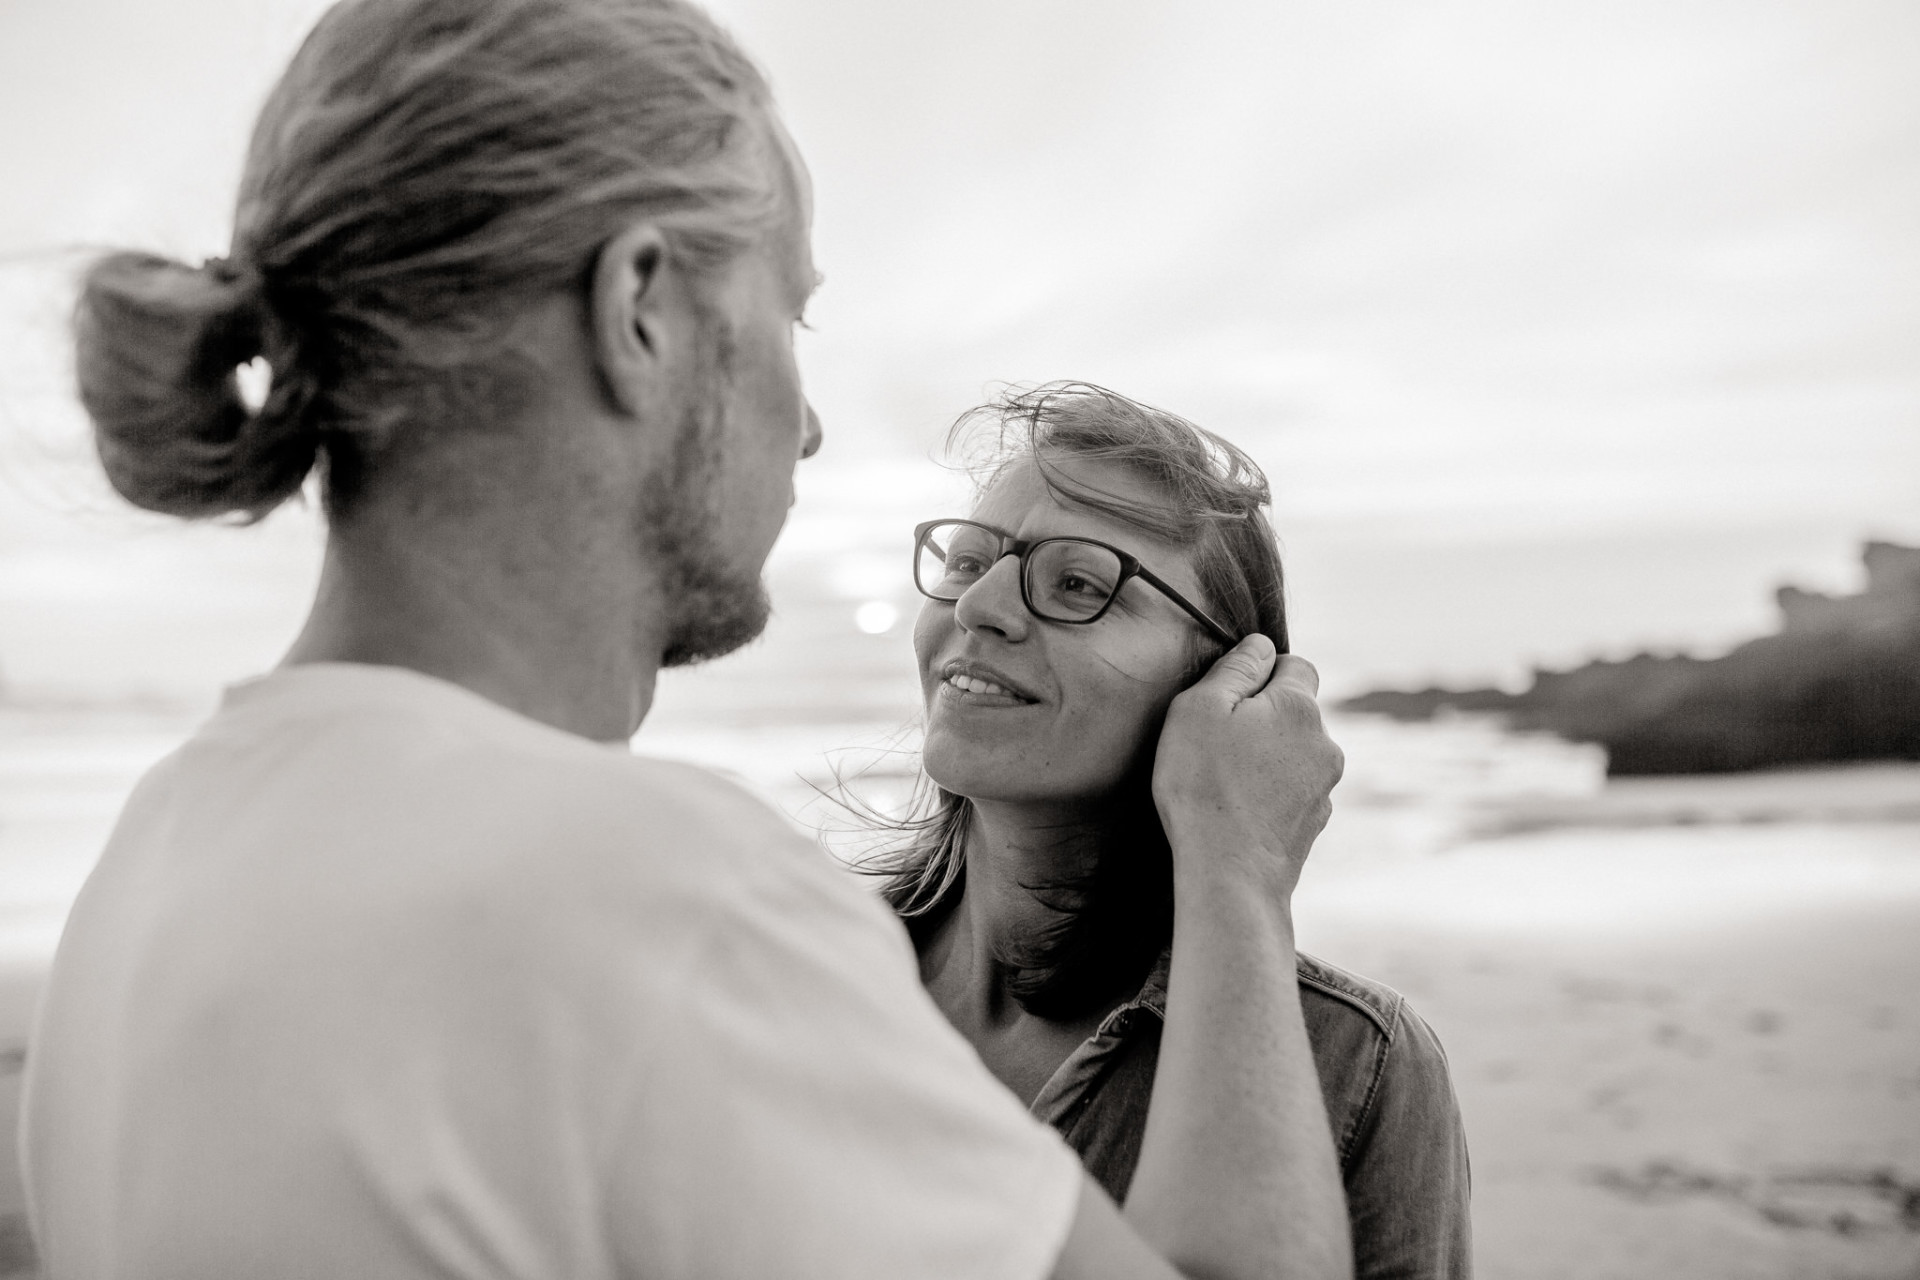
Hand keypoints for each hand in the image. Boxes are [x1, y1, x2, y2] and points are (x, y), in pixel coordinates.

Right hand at [1151, 634, 1343, 900]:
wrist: (1230, 875)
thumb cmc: (1205, 787)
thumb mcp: (1200, 709)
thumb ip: (1235, 669)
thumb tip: (1261, 646)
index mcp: (1299, 707)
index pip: (1295, 664)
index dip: (1259, 674)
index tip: (1226, 700)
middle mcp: (1324, 744)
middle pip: (1295, 711)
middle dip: (1263, 718)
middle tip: (1217, 743)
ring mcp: (1324, 787)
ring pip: (1295, 753)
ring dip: (1267, 757)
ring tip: (1225, 782)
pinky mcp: (1314, 823)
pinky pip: (1292, 791)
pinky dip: (1270, 794)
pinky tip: (1238, 811)